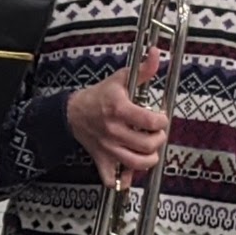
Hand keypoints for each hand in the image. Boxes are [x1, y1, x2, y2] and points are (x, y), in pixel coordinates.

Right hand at [66, 49, 170, 186]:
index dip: (163, 121)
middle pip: (148, 145)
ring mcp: (108, 147)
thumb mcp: (121, 79)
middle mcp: (114, 131)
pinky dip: (122, 180)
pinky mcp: (101, 159)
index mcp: (120, 110)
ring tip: (150, 151)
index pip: (152, 122)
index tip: (161, 118)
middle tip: (156, 134)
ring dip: (149, 160)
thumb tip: (155, 54)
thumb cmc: (99, 96)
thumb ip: (143, 69)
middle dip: (159, 140)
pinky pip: (111, 178)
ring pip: (136, 164)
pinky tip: (128, 171)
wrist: (72, 112)